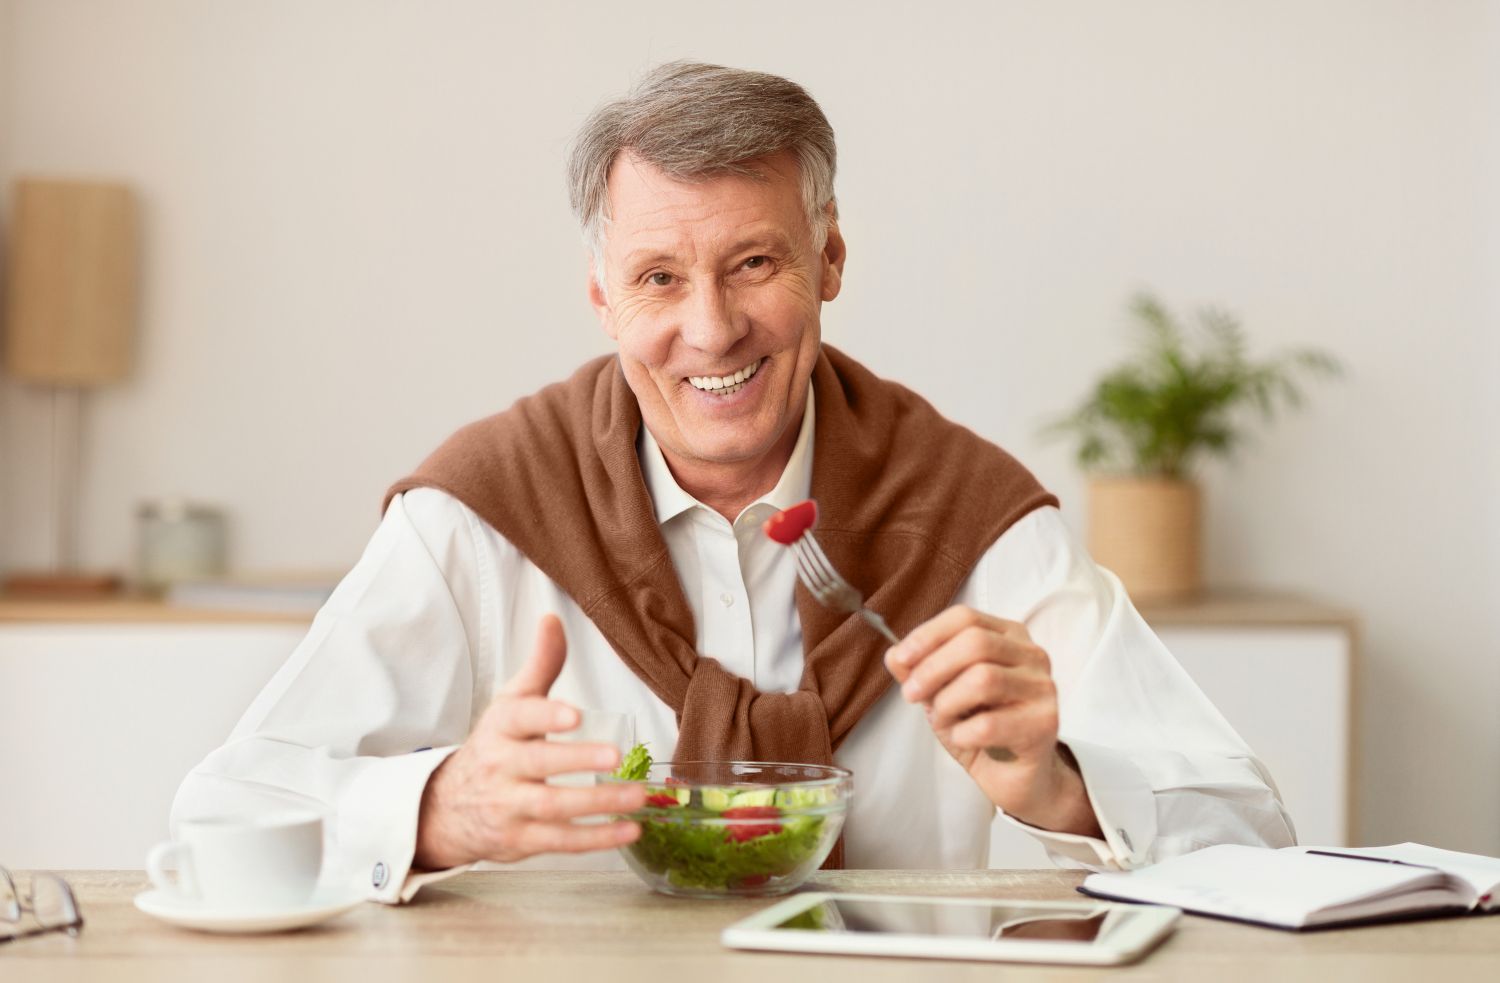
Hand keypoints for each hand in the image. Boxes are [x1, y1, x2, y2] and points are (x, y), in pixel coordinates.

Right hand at [414, 614, 646, 868]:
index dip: (546, 715)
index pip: (519, 719)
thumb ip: (540, 665)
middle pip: (537, 764)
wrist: (447, 808)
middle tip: (615, 755)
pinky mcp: (522, 839)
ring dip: (597, 803)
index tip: (574, 713)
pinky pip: (560, 842)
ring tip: (638, 796)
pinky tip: (629, 830)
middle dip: (575, 760)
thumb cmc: (494, 747)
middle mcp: (502, 767)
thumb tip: (553, 619)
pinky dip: (596, 839)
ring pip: (553, 807)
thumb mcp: (511, 703)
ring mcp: (511, 807)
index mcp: (501, 729)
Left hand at [884, 606, 1101, 837]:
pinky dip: (963, 734)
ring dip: (947, 702)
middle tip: (911, 694)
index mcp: (1008, 637)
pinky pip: (990, 724)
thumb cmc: (982, 730)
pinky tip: (964, 740)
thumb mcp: (943, 695)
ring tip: (942, 720)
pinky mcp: (1044, 724)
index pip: (966, 618)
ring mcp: (1043, 689)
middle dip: (932, 669)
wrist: (1016, 777)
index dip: (928, 635)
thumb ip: (920, 672)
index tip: (902, 658)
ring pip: (983, 679)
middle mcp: (1031, 656)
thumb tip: (894, 655)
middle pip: (975, 643)